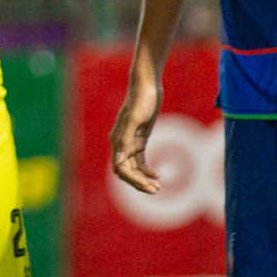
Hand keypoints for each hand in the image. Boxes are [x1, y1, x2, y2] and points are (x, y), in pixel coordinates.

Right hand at [110, 70, 162, 193]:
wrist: (147, 86)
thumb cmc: (141, 100)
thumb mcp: (135, 119)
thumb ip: (126, 140)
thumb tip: (120, 162)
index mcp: (117, 141)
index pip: (121, 168)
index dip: (133, 180)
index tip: (148, 186)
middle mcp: (121, 144)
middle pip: (127, 171)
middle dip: (139, 183)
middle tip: (155, 190)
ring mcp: (130, 142)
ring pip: (134, 168)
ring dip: (144, 179)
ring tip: (158, 187)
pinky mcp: (139, 139)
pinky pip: (141, 160)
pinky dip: (147, 170)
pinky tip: (158, 175)